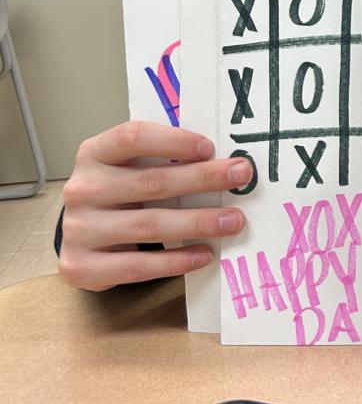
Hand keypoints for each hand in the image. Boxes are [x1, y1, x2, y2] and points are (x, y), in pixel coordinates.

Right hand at [58, 121, 250, 291]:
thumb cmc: (116, 193)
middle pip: (151, 182)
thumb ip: (160, 158)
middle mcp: (82, 189)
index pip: (132, 137)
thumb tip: (222, 159)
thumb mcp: (127, 167)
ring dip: (198, 222)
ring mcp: (80, 229)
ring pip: (149, 225)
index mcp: (94, 153)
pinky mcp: (83, 266)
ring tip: (233, 221)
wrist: (77, 237)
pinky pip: (138, 266)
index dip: (172, 140)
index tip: (210, 147)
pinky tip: (204, 254)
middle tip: (241, 176)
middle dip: (202, 178)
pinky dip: (175, 261)